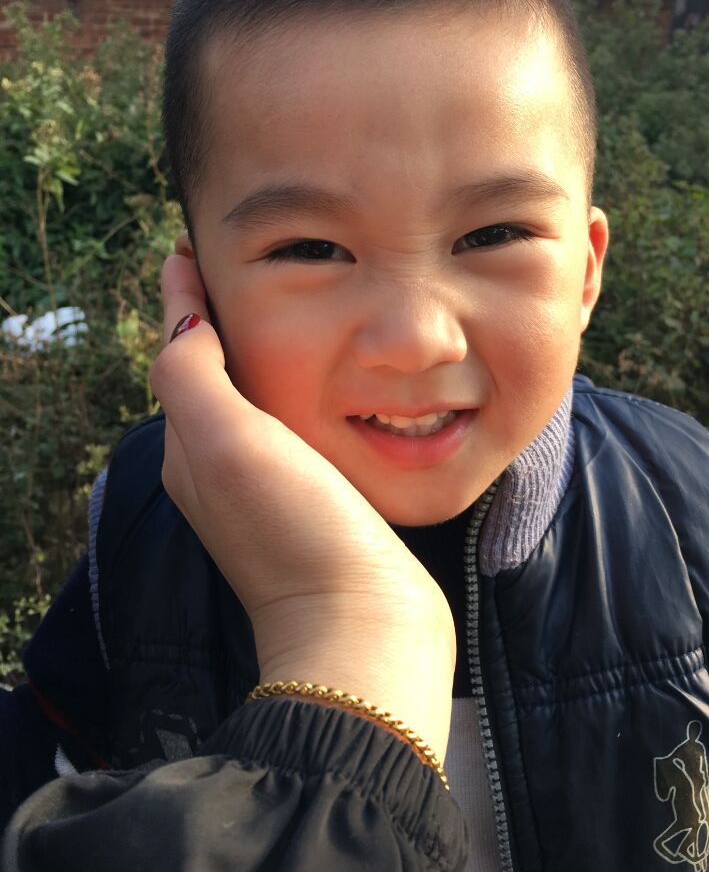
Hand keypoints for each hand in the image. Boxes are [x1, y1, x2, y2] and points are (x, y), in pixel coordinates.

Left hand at [149, 243, 455, 759]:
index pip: (180, 350)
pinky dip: (301, 388)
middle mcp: (222, 465)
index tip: (200, 244)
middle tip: (251, 264)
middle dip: (221, 317)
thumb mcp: (229, 443)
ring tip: (297, 306)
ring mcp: (269, 488)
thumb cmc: (297, 532)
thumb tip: (186, 320)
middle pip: (212, 372)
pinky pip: (296, 426)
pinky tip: (334, 378)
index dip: (186, 295)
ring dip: (265, 350)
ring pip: (256, 398)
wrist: (364, 627)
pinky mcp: (315, 503)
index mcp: (192, 445)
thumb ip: (192, 376)